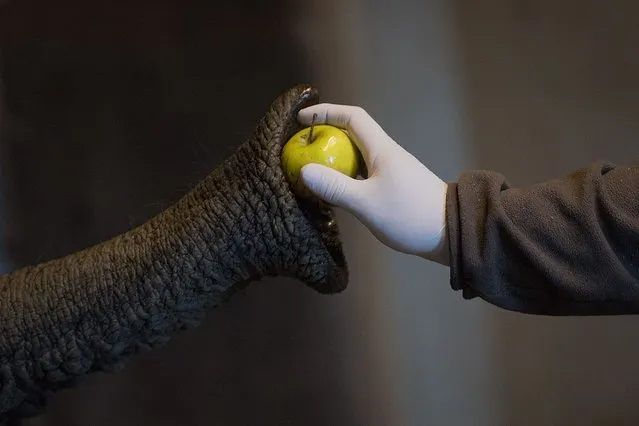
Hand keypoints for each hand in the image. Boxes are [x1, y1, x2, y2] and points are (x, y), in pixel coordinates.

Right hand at [297, 103, 449, 264]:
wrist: (451, 232)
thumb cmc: (408, 215)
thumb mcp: (366, 203)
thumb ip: (334, 187)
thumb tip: (304, 170)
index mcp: (382, 150)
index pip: (352, 117)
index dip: (326, 112)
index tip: (302, 118)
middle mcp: (387, 154)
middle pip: (353, 134)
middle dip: (327, 134)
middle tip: (303, 146)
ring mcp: (392, 170)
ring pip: (358, 154)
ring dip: (336, 156)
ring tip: (314, 168)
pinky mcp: (395, 186)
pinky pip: (364, 171)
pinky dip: (347, 174)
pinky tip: (337, 189)